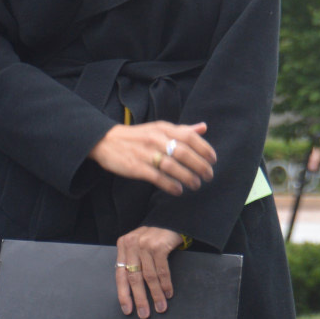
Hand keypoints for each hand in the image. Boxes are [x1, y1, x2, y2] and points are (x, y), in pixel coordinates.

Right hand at [89, 121, 215, 195]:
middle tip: (208, 176)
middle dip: (200, 166)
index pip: (190, 136)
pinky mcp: (136, 167)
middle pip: (184, 152)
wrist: (106, 141)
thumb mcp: (159, 128)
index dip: (204, 149)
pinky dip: (170, 185)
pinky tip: (178, 190)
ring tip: (196, 185)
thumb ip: (182, 130)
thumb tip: (203, 128)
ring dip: (187, 177)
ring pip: (172, 166)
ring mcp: (146, 153)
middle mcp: (156, 139)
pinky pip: (157, 177)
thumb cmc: (138, 136)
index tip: (213, 160)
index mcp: (164, 128)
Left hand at [115, 225, 182, 317]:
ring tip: (160, 307)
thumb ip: (133, 262)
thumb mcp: (139, 246)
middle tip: (144, 314)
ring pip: (149, 276)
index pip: (120, 274)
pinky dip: (165, 284)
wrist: (173, 219)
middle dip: (140, 298)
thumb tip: (131, 291)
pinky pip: (161, 270)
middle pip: (134, 277)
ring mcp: (145, 244)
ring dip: (155, 294)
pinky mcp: (159, 245)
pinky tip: (168, 293)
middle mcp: (132, 244)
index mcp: (123, 245)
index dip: (123, 294)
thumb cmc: (155, 237)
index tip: (127, 310)